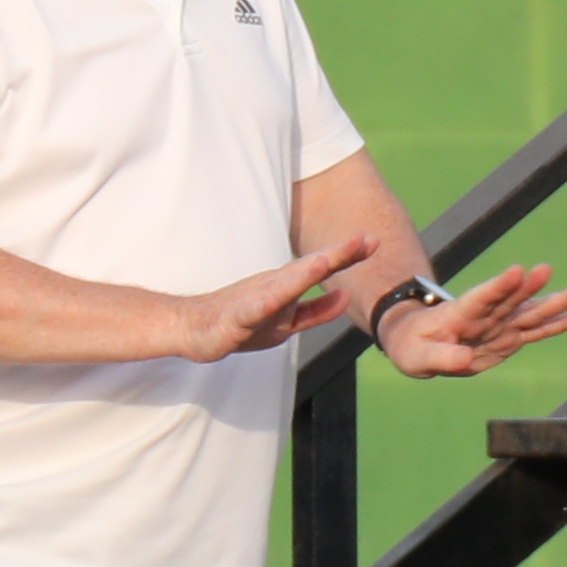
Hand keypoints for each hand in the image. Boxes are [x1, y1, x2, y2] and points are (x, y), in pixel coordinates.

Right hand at [166, 250, 368, 364]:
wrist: (192, 328)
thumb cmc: (240, 321)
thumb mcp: (287, 321)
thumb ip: (316, 311)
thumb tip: (346, 297)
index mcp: (287, 287)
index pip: (323, 268)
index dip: (348, 255)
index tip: (375, 240)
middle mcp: (273, 287)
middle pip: (308, 269)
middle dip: (335, 255)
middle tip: (362, 237)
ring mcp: (253, 301)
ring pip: (281, 287)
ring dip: (302, 274)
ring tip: (323, 263)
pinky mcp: (233, 320)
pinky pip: (248, 312)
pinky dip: (261, 305)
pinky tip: (272, 300)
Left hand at [379, 261, 566, 377]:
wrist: (419, 343)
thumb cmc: (414, 347)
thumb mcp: (418, 357)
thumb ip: (441, 357)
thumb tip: (464, 359)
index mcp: (459, 314)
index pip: (480, 298)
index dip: (497, 286)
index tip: (516, 270)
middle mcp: (485, 315)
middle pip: (510, 300)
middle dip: (530, 287)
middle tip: (547, 270)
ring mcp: (500, 325)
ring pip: (530, 312)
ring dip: (556, 301)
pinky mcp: (510, 337)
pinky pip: (538, 330)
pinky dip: (559, 323)